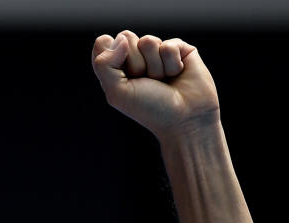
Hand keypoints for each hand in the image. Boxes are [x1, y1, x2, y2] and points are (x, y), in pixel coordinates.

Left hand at [92, 31, 219, 141]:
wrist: (185, 118)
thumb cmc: (150, 109)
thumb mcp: (117, 92)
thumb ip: (104, 65)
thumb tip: (120, 39)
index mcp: (116, 67)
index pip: (103, 43)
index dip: (111, 56)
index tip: (123, 76)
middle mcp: (136, 57)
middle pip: (126, 37)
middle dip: (135, 63)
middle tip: (146, 82)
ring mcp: (157, 52)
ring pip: (148, 40)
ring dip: (155, 67)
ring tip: (163, 81)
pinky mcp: (179, 49)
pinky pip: (169, 45)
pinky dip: (172, 64)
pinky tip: (177, 75)